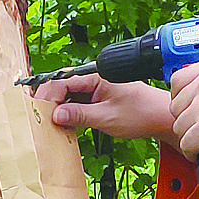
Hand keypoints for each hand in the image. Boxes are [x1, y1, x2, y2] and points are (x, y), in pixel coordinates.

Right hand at [36, 73, 174, 142]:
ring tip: (50, 123)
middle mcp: (92, 75)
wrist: (160, 116)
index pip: (61, 81)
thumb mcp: (106, 118)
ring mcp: (94, 84)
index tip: (39, 113)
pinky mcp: (96, 93)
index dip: (47, 97)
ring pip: (66, 92)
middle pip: (60, 84)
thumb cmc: (140, 113)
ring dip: (58, 107)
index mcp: (95, 75)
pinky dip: (68, 110)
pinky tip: (64, 123)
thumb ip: (79, 115)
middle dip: (49, 101)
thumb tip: (55, 115)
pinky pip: (75, 98)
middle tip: (39, 119)